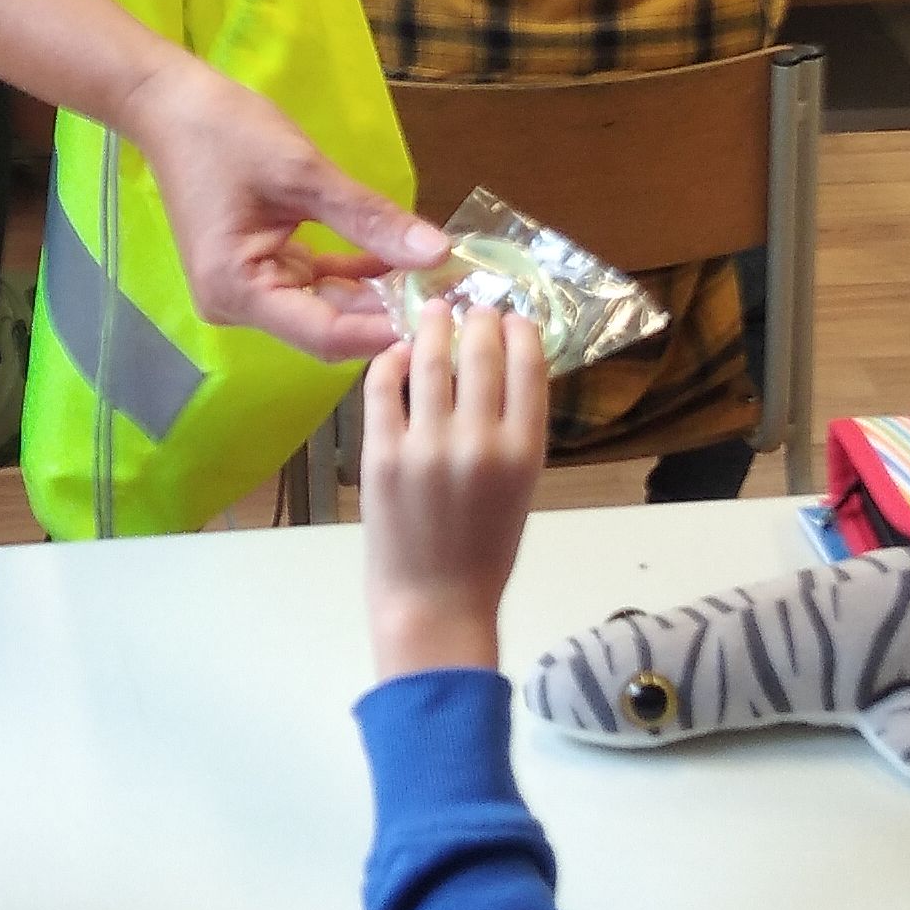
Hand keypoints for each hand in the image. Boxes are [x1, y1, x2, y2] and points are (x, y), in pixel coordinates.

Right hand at [116, 59, 447, 360]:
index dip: (386, 332)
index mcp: (239, 290)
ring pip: (326, 309)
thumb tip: (438, 253)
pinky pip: (314, 285)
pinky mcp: (257, 271)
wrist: (171, 105)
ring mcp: (246, 292)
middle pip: (328, 328)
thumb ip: (371, 219)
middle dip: (388, 313)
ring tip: (436, 278)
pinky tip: (399, 261)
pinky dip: (353, 275)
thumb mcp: (304, 173)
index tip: (442, 317)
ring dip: (376, 293)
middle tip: (452, 295)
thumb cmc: (227, 133)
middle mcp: (238, 306)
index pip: (327, 335)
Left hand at [361, 303, 547, 678]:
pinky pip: (384, 387)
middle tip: (472, 306)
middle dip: (478, 318)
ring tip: (433, 311)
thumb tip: (502, 366)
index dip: (520, 330)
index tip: (512, 316)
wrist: (433, 603)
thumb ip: (514, 431)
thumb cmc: (484, 550)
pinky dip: (390, 361)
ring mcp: (426, 446)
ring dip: (433, 326)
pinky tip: (396, 353)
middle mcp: (478, 442)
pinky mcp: (381, 454)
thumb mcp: (522, 489)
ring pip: (429, 360)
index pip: (528, 366)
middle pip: (481, 352)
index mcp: (524, 452)